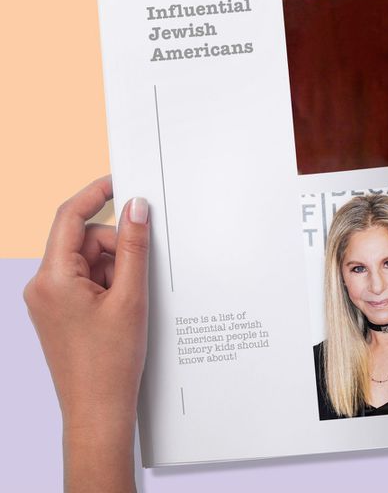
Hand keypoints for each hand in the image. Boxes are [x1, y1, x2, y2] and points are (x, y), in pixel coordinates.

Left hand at [24, 176, 148, 492]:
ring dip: (115, 270)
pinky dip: (109, 285)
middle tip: (140, 273)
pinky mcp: (58, 311)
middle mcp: (42, 286)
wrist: (96, 410)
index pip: (70, 218)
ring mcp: (48, 300)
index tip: (118, 182)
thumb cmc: (109, 364)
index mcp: (52, 279)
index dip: (95, 194)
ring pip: (87, 261)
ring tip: (130, 302)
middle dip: (116, 248)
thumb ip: (134, 247)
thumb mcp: (131, 297)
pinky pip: (85, 280)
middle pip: (84, 240)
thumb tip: (136, 208)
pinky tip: (123, 308)